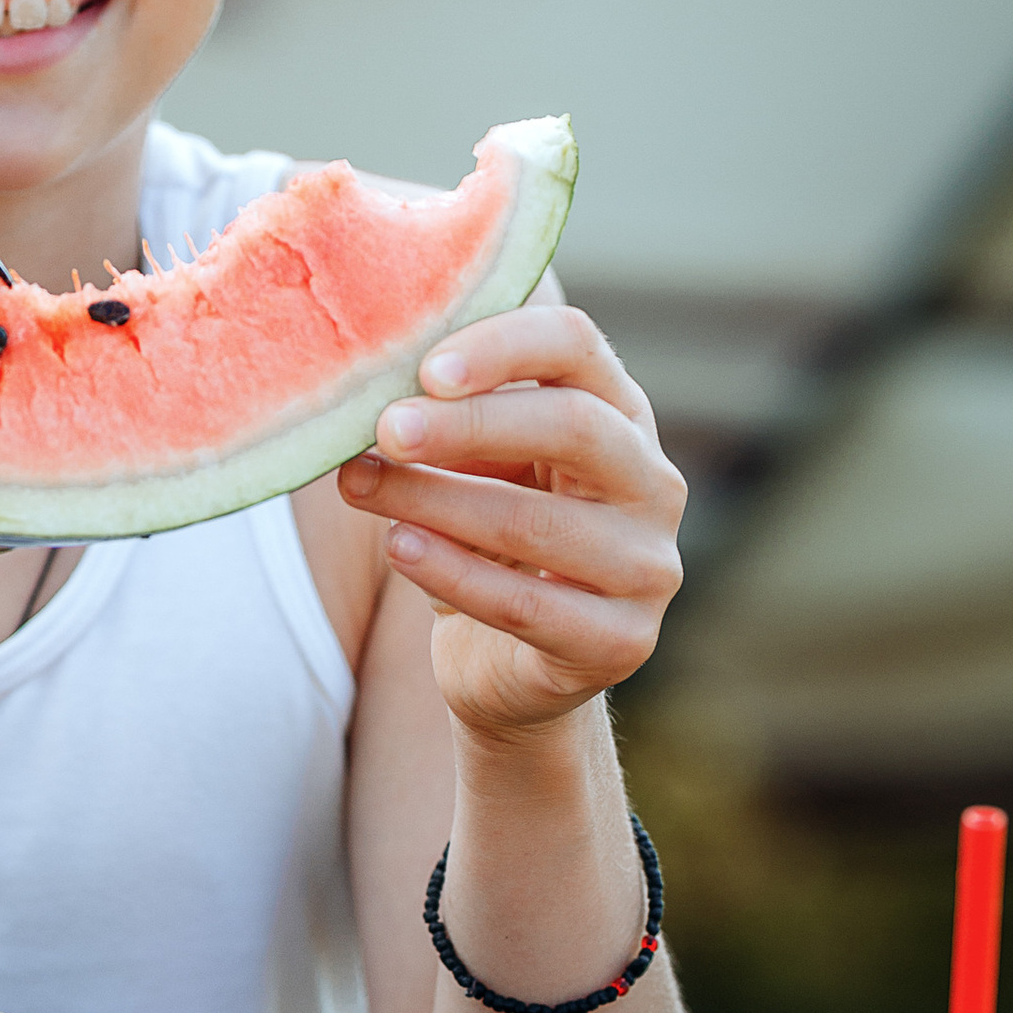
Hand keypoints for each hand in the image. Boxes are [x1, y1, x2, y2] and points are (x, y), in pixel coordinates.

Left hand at [337, 305, 683, 743]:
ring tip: (360, 486)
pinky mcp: (622, 642)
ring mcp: (648, 566)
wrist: (507, 667)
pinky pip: (525, 605)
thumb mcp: (472, 470)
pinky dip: (452, 573)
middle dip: (468, 424)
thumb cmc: (485, 544)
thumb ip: (443, 425)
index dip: (502, 346)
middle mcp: (651, 482)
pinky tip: (399, 547)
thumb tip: (365, 394)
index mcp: (618, 414)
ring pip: (537, 523)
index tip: (425, 368)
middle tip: (385, 428)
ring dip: (436, 501)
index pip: (576, 345)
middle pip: (573, 425)